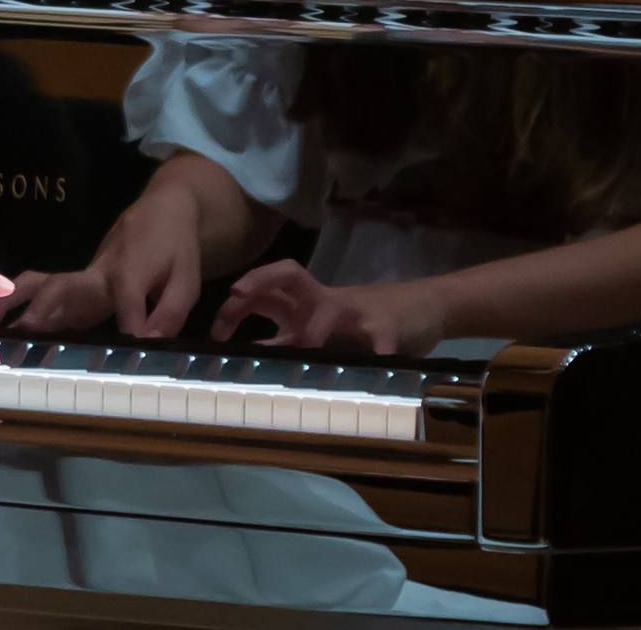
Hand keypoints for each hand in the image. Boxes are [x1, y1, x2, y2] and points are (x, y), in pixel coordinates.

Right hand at [0, 191, 202, 338]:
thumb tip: (150, 341)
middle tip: (23, 330)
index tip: (131, 355)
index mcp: (128, 274)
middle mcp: (98, 275)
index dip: (131, 330)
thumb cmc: (175, 247)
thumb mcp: (187, 280)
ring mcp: (83, 277)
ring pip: (44, 285)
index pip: (126, 305)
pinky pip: (44, 290)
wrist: (162, 210)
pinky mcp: (78, 283)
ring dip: (15, 302)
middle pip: (65, 287)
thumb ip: (170, 312)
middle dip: (44, 308)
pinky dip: (18, 302)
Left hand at [211, 260, 445, 356]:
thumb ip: (286, 340)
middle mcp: (325, 301)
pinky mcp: (389, 326)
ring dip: (315, 329)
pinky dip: (376, 354)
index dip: (237, 304)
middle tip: (236, 295)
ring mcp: (357, 311)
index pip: (265, 291)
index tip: (215, 330)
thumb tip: (243, 358)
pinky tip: (374, 366)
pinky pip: (381, 340)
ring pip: (329, 307)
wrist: (424, 306)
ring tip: (306, 346)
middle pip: (288, 275)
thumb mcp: (319, 331)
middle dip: (260, 282)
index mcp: (305, 304)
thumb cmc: (361, 324)